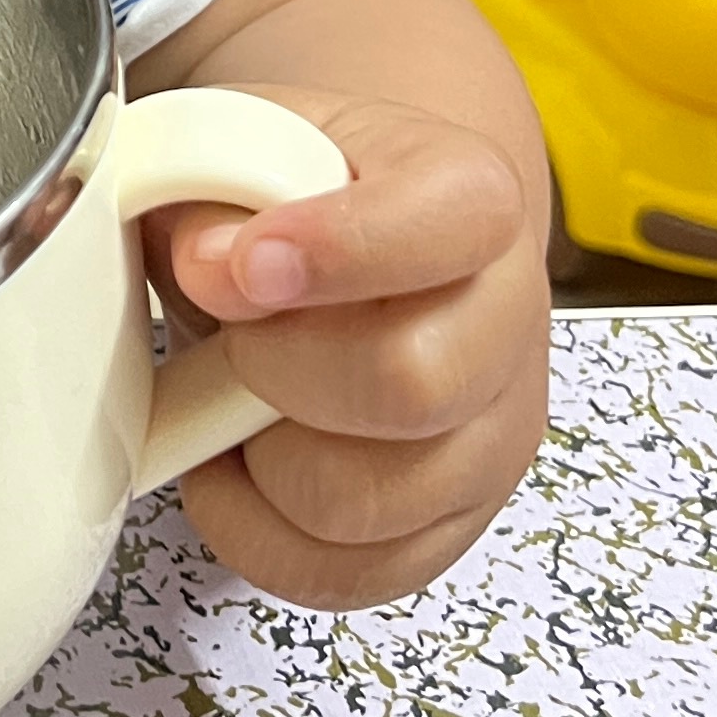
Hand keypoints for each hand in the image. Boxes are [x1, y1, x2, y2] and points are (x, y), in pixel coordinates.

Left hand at [149, 86, 547, 609]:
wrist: (345, 240)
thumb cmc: (292, 191)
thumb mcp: (241, 142)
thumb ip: (208, 178)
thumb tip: (208, 261)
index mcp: (470, 195)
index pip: (445, 227)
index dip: (336, 252)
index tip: (243, 265)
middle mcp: (508, 318)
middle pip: (413, 385)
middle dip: (278, 372)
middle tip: (230, 340)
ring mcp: (493, 433)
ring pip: (372, 500)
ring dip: (262, 462)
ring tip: (229, 403)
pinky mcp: (453, 523)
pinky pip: (349, 574)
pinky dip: (259, 536)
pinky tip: (237, 467)